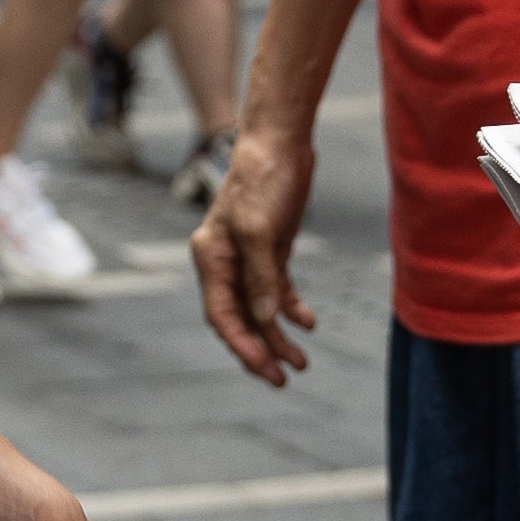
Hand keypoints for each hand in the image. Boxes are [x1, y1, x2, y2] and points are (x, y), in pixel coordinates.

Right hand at [191, 128, 320, 385]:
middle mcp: (224, 261)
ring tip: (301, 362)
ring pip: (260, 308)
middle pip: (240, 318)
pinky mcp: (270, 248)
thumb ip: (261, 276)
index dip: (242, 345)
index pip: (222, 314)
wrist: (281, 141)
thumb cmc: (264, 180)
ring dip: (278, 335)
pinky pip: (277, 289)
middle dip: (260, 350)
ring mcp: (248, 256)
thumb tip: (266, 319)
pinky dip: (291, 308)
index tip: (264, 369)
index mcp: (211, 257)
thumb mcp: (261, 230)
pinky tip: (308, 323)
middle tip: (284, 379)